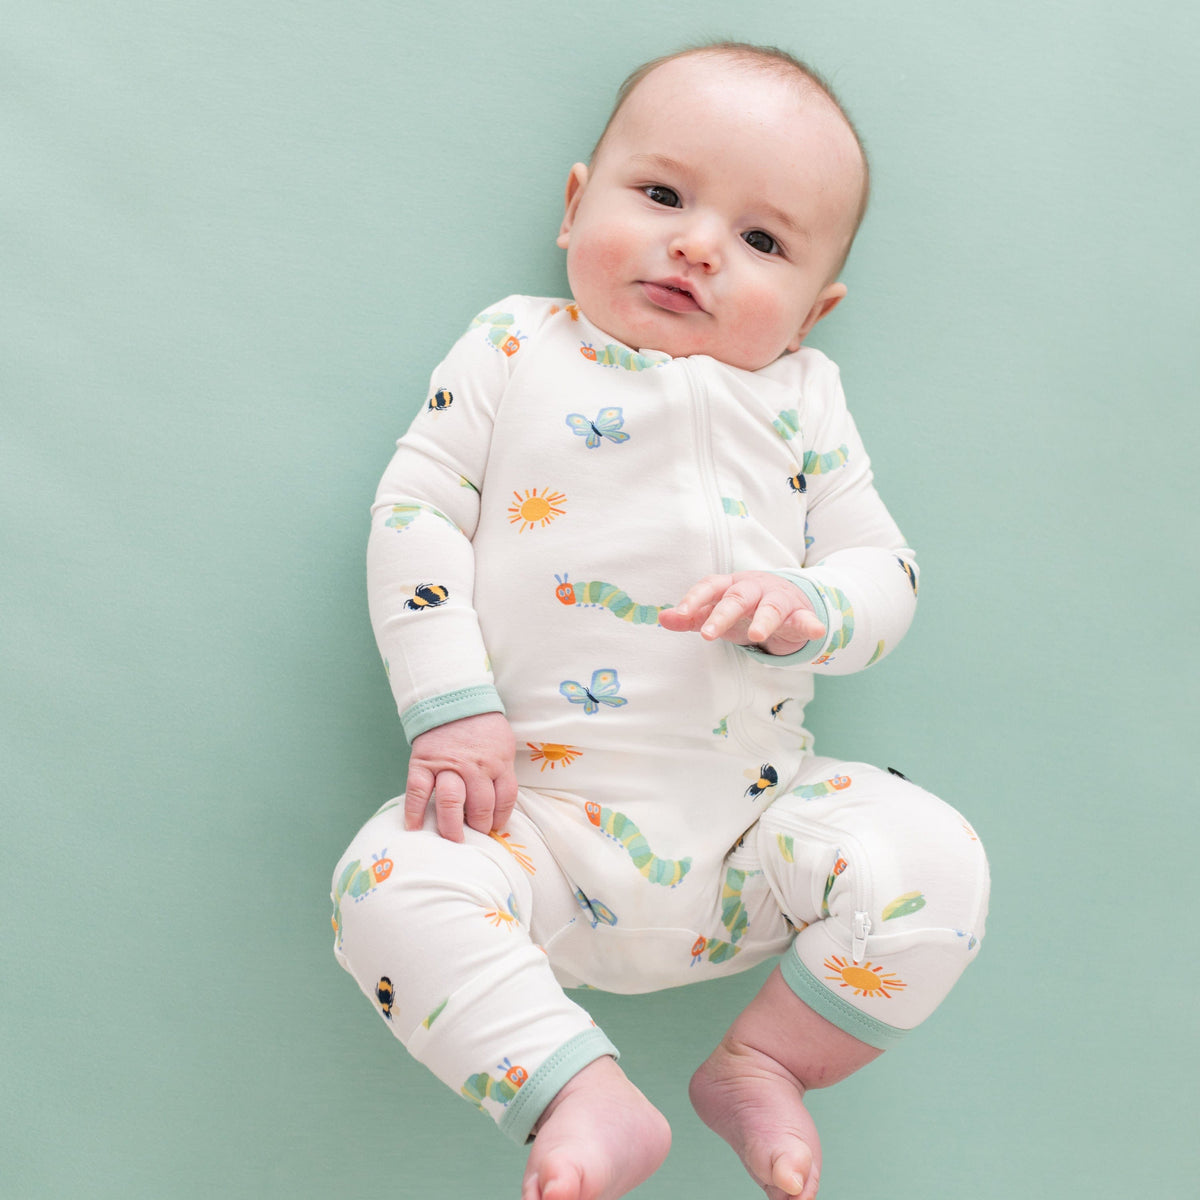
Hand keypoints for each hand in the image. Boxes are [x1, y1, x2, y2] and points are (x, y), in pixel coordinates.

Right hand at [405, 712, 517, 841]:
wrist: (453, 700)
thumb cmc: (482, 727)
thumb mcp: (503, 745)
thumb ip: (502, 772)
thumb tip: (499, 807)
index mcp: (498, 762)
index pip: (505, 799)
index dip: (500, 818)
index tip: (493, 829)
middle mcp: (475, 767)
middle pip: (480, 806)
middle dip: (478, 826)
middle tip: (474, 836)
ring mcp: (448, 765)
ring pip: (451, 802)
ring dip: (452, 825)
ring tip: (453, 838)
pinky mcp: (423, 762)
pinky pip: (417, 790)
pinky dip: (414, 811)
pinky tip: (414, 827)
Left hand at [659, 571, 825, 654]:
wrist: (786, 601)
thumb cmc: (744, 608)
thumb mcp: (716, 612)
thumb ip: (690, 616)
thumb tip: (662, 618)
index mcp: (729, 585)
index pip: (710, 587)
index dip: (695, 599)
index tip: (681, 613)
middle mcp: (753, 588)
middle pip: (737, 597)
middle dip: (722, 614)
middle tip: (708, 634)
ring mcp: (777, 599)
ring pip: (771, 607)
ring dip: (764, 619)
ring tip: (757, 635)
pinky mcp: (799, 614)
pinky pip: (805, 618)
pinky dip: (810, 624)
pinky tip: (816, 630)